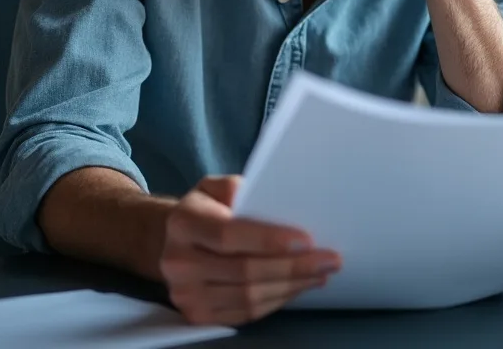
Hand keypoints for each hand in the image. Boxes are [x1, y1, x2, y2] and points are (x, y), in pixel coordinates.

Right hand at [159, 176, 340, 325]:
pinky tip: (299, 286)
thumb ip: (239, 187)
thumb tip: (273, 197)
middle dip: (293, 267)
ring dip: (291, 286)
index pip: (229, 235)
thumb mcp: (217, 187)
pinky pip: (245, 313)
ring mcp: (185, 294)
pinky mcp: (198, 315)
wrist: (173, 242)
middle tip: (329, 259)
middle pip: (243, 271)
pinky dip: (278, 300)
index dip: (269, 240)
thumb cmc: (208, 209)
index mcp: (184, 223)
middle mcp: (178, 262)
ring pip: (248, 297)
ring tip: (321, 273)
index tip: (306, 240)